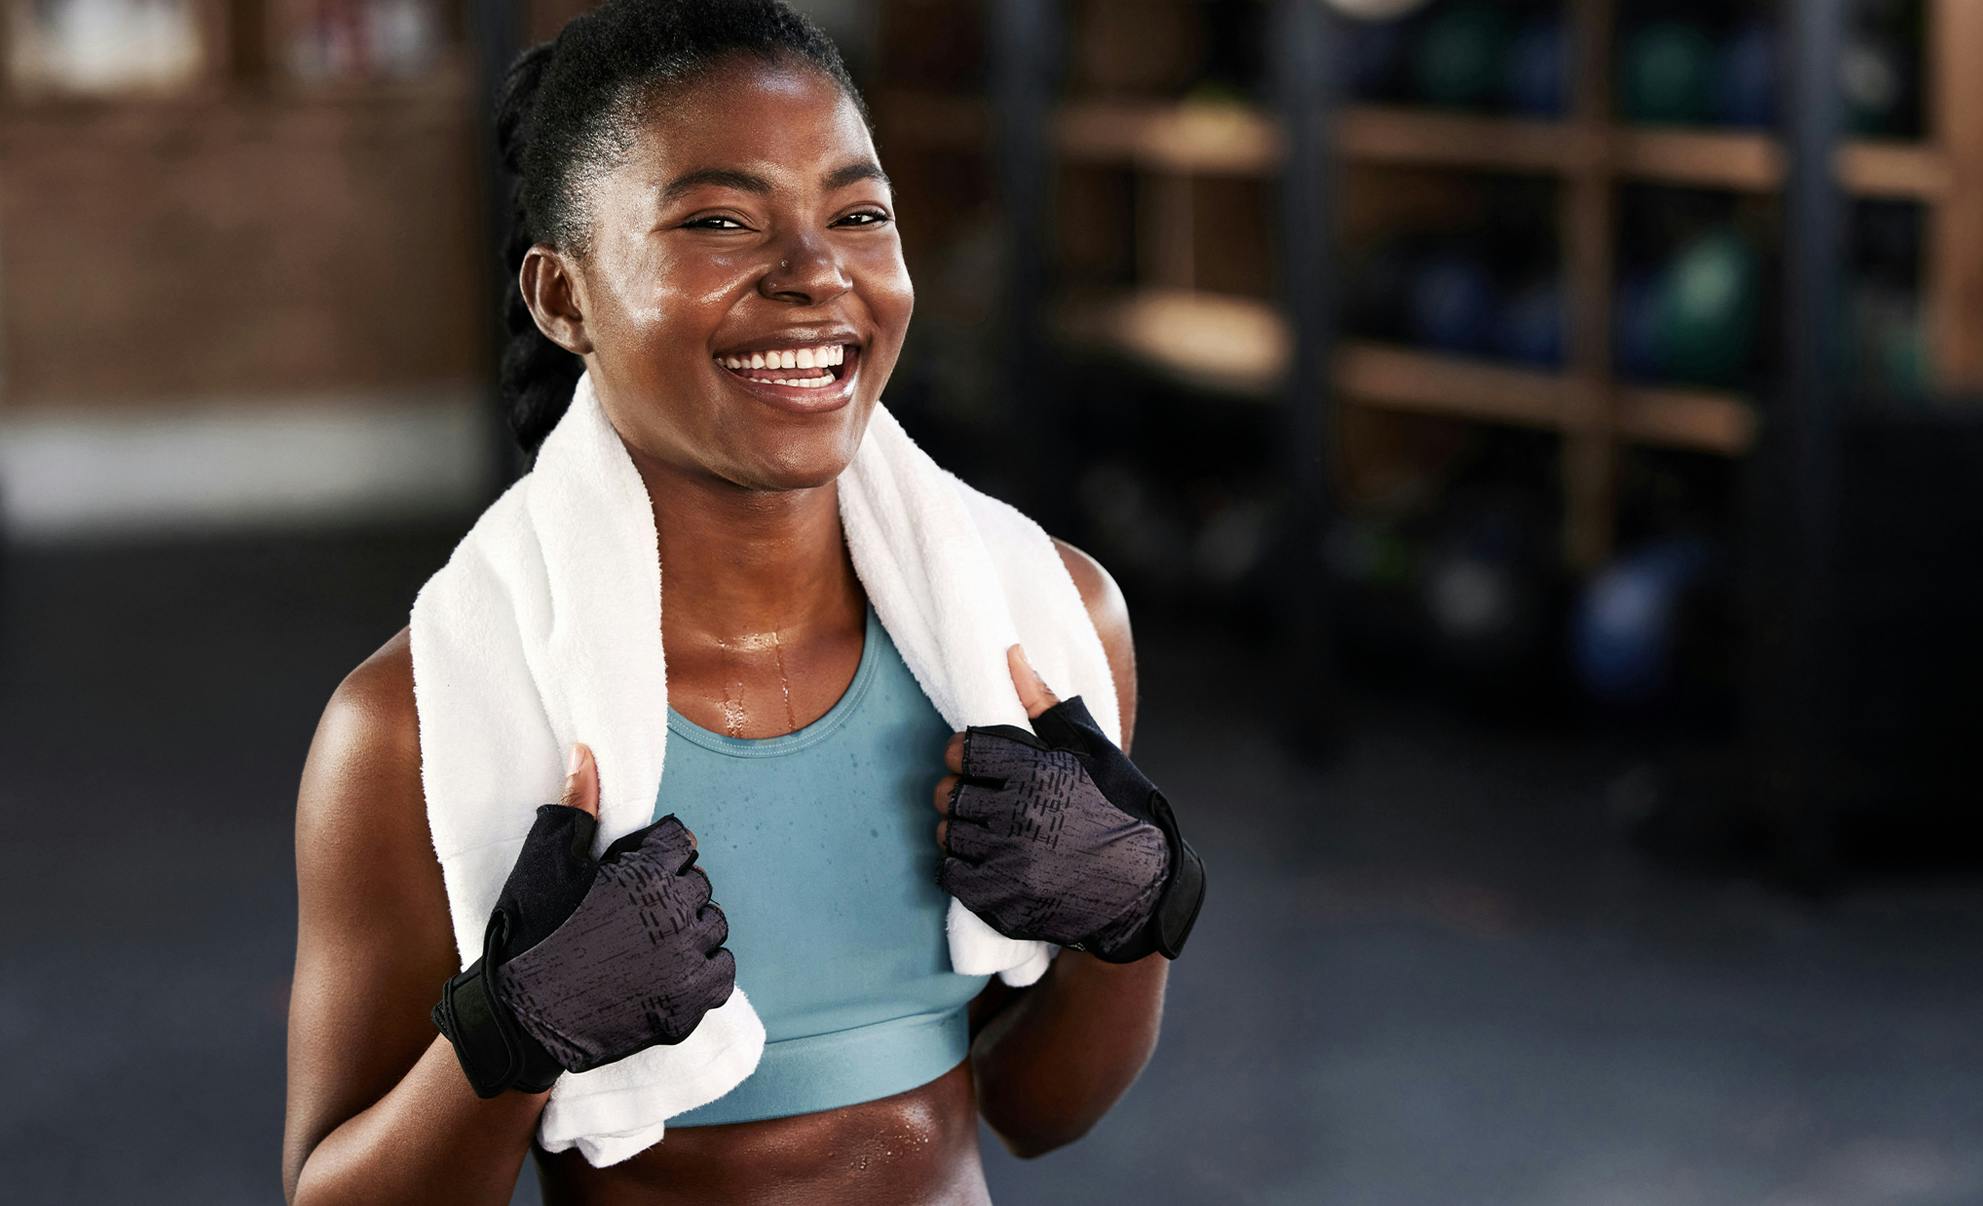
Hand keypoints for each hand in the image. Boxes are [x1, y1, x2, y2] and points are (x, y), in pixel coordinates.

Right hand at [433, 743, 736, 1096]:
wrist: (518, 1018)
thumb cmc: (530, 933)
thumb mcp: (548, 861)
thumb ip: (577, 804)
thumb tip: (586, 751)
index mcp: (649, 873)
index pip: (681, 842)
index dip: (655, 854)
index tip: (631, 872)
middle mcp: (677, 915)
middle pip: (698, 884)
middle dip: (671, 890)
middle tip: (632, 910)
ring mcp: (685, 964)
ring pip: (712, 926)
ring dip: (689, 929)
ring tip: (647, 941)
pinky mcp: (687, 1006)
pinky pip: (720, 973)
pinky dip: (702, 969)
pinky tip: (667, 971)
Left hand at [932, 645, 1205, 962]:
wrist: (1144, 886)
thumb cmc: (1118, 807)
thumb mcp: (1090, 748)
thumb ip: (1042, 701)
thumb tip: (1010, 653)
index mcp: (1037, 772)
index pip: (962, 751)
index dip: (964, 754)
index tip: (978, 763)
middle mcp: (1019, 817)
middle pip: (949, 795)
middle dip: (962, 793)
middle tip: (986, 800)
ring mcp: (1010, 864)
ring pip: (948, 836)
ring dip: (961, 831)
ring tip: (990, 831)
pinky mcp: (1004, 903)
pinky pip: (952, 876)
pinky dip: (963, 868)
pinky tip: (989, 861)